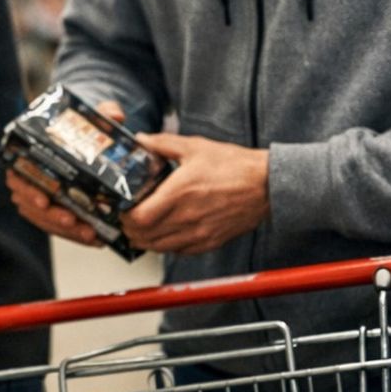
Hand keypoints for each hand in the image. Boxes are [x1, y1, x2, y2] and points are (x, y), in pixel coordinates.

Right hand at [5, 98, 125, 248]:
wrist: (83, 142)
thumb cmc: (80, 130)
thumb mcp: (91, 118)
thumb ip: (103, 113)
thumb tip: (116, 115)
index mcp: (27, 154)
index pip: (19, 176)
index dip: (28, 190)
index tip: (44, 199)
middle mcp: (27, 178)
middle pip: (30, 204)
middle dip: (52, 216)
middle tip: (73, 220)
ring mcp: (37, 197)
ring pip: (44, 220)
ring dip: (65, 230)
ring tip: (89, 233)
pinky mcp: (51, 212)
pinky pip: (57, 228)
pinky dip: (74, 235)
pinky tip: (94, 238)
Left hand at [123, 130, 269, 254]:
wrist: (267, 185)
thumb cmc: (235, 166)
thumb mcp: (195, 147)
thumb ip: (163, 144)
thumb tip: (142, 140)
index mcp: (180, 192)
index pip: (140, 218)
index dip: (125, 216)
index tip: (123, 208)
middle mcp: (187, 217)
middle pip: (144, 237)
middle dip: (130, 229)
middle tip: (127, 219)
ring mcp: (199, 233)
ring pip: (159, 248)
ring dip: (146, 240)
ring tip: (142, 228)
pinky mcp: (210, 242)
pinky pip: (179, 251)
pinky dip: (166, 245)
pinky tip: (165, 233)